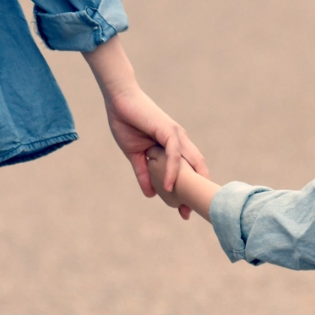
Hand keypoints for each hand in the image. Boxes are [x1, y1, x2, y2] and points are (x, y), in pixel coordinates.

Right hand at [84, 36, 207, 219]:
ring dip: (187, 186)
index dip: (188, 190)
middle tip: (187, 215)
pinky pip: (174, 154)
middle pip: (195, 170)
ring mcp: (176, 135)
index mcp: (174, 146)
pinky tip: (167, 187)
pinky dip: (172, 171)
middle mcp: (180, 141)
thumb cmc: (127, 122)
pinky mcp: (168, 130)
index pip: (188, 171)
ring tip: (183, 207)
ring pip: (189, 163)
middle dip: (193, 193)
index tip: (184, 211)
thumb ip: (144, 173)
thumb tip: (151, 194)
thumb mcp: (135, 154)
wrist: (118, 100)